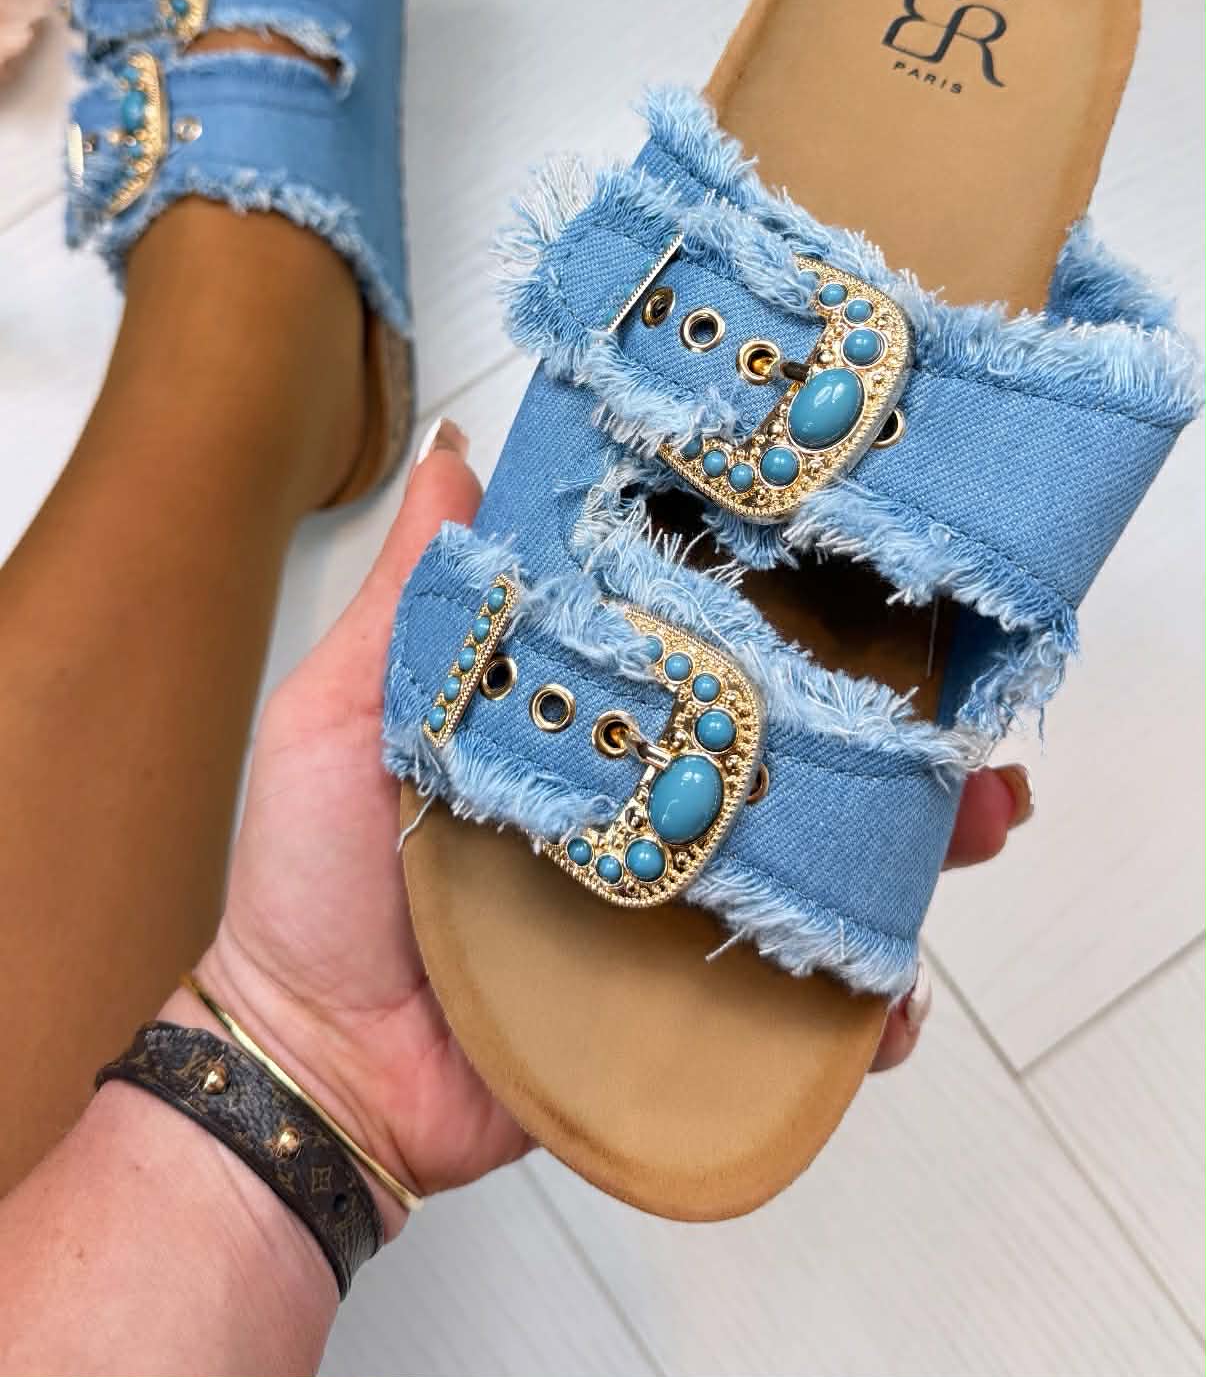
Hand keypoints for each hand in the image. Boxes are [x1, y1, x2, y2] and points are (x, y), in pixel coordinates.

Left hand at [192, 421, 1030, 1229]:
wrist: (312, 1067)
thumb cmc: (309, 879)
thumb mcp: (344, 713)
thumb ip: (412, 599)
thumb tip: (456, 453)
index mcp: (579, 719)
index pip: (704, 643)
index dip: (788, 606)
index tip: (865, 566)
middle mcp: (642, 800)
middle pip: (790, 747)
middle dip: (890, 722)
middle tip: (961, 706)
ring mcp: (670, 905)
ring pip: (818, 861)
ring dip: (909, 843)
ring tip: (975, 819)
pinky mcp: (681, 1012)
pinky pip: (792, 1002)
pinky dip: (860, 1002)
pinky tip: (892, 998)